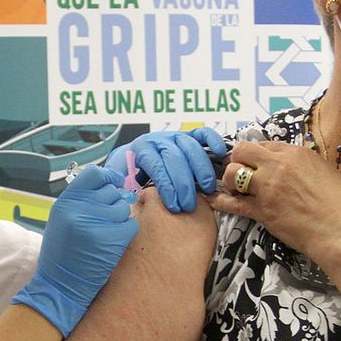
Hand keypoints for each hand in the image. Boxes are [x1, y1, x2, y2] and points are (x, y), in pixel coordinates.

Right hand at [13, 165, 138, 335]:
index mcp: (65, 202)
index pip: (94, 174)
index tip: (116, 183)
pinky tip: (112, 245)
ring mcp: (94, 223)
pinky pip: (131, 226)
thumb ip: (82, 201)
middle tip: (104, 224)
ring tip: (105, 236)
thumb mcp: (62, 219)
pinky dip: (126, 234)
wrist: (59, 285)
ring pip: (123, 208)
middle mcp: (78, 209)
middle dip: (113, 206)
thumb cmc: (63, 253)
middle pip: (111, 192)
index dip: (109, 177)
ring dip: (120, 221)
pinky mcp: (110, 239)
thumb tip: (112, 184)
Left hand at [106, 127, 227, 212]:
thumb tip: (126, 197)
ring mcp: (176, 136)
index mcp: (142, 148)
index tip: (173, 205)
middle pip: (175, 157)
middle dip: (184, 183)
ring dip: (201, 169)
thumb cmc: (128, 174)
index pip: (156, 165)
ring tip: (207, 189)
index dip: (166, 186)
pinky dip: (213, 140)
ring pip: (191, 147)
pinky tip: (221, 154)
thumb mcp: (120, 181)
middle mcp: (160, 139)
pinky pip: (203, 134)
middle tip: (189, 206)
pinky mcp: (189, 135)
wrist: (132, 158)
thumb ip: (122, 188)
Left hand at [205, 142, 340, 266]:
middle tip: (241, 171)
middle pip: (242, 151)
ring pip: (233, 173)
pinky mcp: (262, 212)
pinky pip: (233, 204)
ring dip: (231, 179)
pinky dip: (220, 201)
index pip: (264, 144)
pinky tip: (212, 199)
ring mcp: (268, 188)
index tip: (256, 162)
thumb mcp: (325, 172)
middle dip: (237, 159)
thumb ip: (304, 165)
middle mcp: (279, 166)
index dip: (257, 154)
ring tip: (236, 188)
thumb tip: (292, 165)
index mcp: (296, 153)